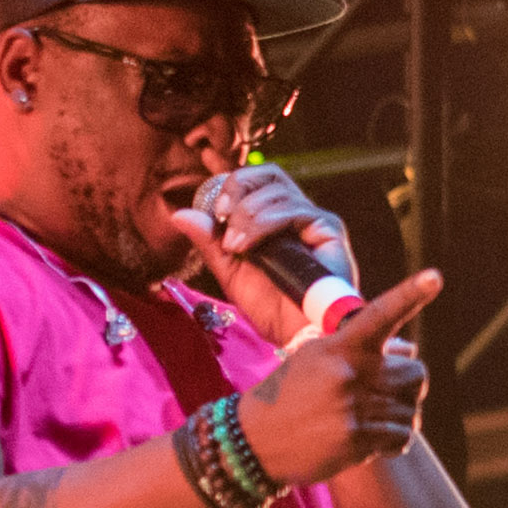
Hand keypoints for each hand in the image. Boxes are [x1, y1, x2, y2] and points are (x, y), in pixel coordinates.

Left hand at [168, 165, 358, 346]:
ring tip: (234, 245)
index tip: (211, 196)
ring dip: (247, 213)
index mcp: (277, 221)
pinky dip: (263, 221)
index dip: (233, 183)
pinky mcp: (329, 229)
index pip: (257, 181)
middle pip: (270, 174)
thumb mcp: (230, 272)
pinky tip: (247, 244)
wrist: (296, 334)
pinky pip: (293, 209)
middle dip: (238, 187)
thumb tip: (179, 214)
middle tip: (220, 213)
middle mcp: (299, 216)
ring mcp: (315, 221)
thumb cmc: (271, 309)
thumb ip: (210, 243)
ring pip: (277, 190)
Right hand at [232, 269, 442, 489]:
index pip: (380, 314)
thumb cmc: (291, 394)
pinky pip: (402, 437)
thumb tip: (411, 350)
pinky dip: (391, 441)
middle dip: (408, 385)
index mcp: (340, 345)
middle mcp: (349, 372)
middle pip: (416, 373)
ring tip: (366, 419)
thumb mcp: (316, 358)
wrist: (255, 439)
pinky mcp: (358, 439)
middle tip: (384, 393)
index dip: (410, 294)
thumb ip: (361, 350)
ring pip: (411, 409)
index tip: (435, 276)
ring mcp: (354, 406)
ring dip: (398, 417)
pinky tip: (367, 440)